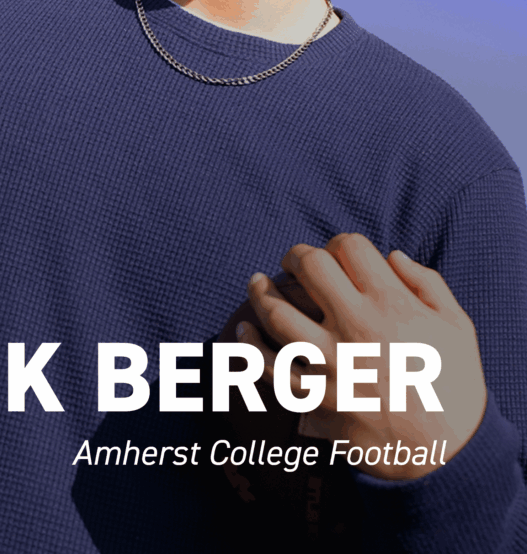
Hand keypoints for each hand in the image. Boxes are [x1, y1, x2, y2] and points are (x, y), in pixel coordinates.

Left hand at [239, 234, 486, 478]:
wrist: (451, 454)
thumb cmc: (455, 385)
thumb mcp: (457, 325)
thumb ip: (426, 283)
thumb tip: (391, 255)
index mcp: (392, 303)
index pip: (350, 248)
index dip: (338, 244)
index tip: (335, 254)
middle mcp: (357, 325)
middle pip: (311, 268)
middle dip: (296, 256)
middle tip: (292, 261)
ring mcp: (333, 362)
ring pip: (279, 314)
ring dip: (260, 293)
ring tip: (255, 282)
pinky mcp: (318, 398)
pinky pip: (271, 369)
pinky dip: (250, 348)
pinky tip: (241, 331)